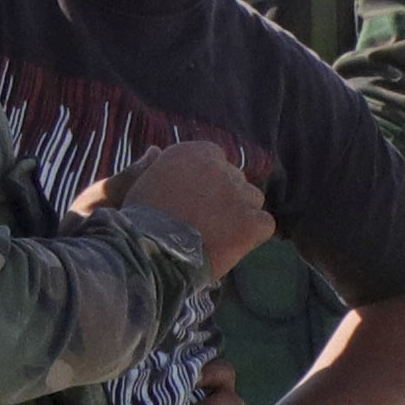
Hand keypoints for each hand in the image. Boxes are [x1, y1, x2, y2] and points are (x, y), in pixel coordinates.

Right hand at [102, 138, 267, 262]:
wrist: (149, 252)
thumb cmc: (139, 222)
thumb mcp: (141, 183)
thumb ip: (157, 167)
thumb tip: (156, 152)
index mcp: (193, 153)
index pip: (216, 161)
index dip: (209, 185)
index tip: (198, 203)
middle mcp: (220, 167)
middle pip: (236, 181)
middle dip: (225, 201)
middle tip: (207, 224)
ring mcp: (238, 193)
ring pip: (252, 200)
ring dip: (241, 216)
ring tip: (218, 237)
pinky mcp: (251, 221)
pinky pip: (264, 224)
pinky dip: (253, 236)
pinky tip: (232, 247)